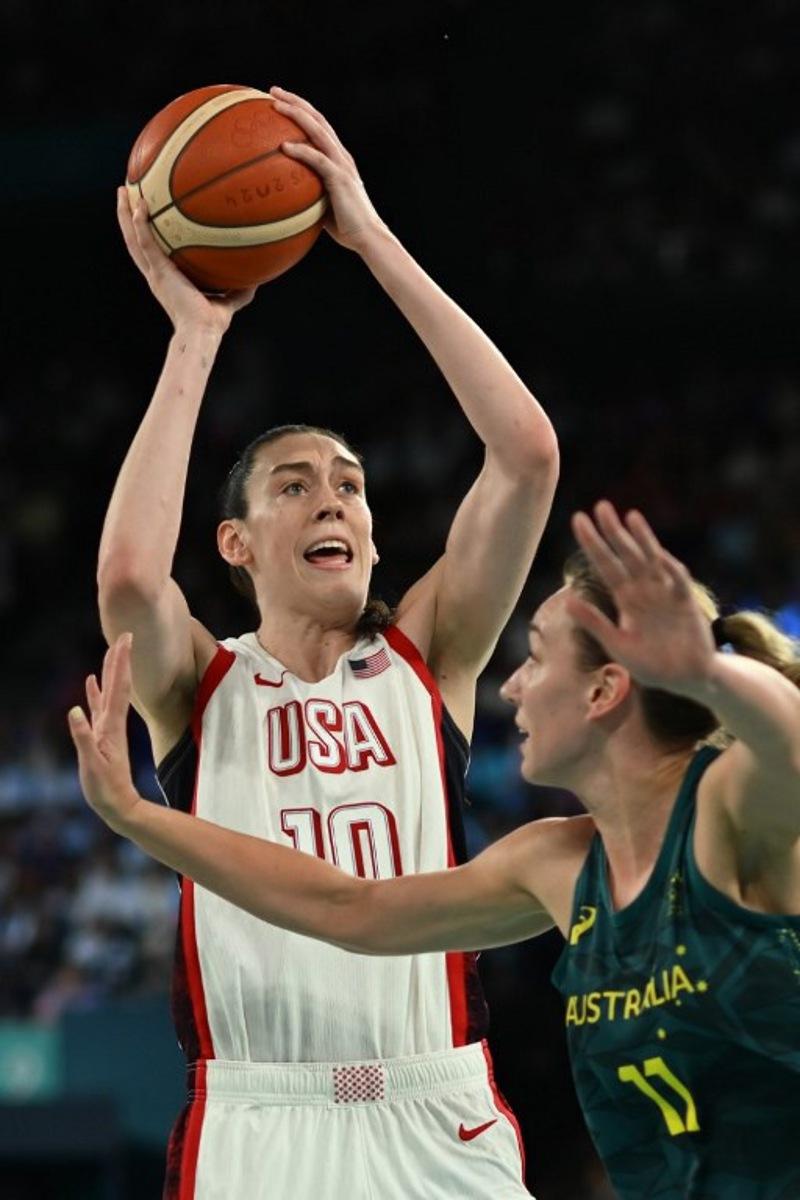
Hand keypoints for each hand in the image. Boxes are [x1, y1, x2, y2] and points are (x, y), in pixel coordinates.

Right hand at [68, 633, 142, 834]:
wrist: (119, 805)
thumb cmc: (105, 788)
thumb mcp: (91, 764)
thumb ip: (83, 738)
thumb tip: (74, 710)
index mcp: (111, 725)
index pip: (118, 687)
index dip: (120, 663)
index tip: (125, 640)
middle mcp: (112, 722)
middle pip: (117, 684)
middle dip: (119, 659)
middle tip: (123, 635)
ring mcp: (108, 727)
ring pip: (109, 692)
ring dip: (109, 671)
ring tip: (109, 651)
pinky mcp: (102, 735)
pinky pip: (98, 706)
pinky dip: (95, 692)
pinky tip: (91, 682)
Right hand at [117, 188, 255, 334]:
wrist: (202, 332)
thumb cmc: (212, 323)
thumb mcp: (229, 301)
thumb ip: (239, 290)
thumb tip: (258, 279)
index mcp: (166, 279)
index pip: (151, 252)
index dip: (145, 234)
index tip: (145, 216)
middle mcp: (156, 274)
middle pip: (135, 240)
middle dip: (128, 216)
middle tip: (126, 193)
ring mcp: (155, 272)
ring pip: (132, 238)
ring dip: (124, 214)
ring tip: (122, 190)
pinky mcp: (159, 271)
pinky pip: (145, 242)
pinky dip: (140, 224)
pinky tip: (140, 205)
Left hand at [270, 86, 386, 252]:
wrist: (367, 237)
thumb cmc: (345, 227)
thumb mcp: (322, 205)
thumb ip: (307, 193)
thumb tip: (282, 195)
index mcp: (338, 158)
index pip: (319, 126)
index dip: (301, 110)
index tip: (280, 100)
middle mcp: (341, 155)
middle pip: (317, 118)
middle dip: (295, 101)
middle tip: (273, 91)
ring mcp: (342, 165)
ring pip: (318, 130)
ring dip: (296, 114)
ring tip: (275, 104)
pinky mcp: (340, 179)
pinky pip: (317, 160)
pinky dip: (301, 150)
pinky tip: (284, 146)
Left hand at [566, 501, 716, 691]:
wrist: (686, 679)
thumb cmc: (652, 664)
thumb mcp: (617, 645)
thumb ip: (595, 623)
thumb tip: (568, 601)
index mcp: (626, 599)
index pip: (605, 565)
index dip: (593, 544)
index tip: (578, 521)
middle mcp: (644, 590)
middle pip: (626, 555)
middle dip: (613, 531)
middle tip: (600, 506)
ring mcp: (666, 594)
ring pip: (651, 559)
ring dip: (642, 538)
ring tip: (629, 516)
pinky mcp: (686, 603)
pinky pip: (678, 581)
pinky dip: (670, 569)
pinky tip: (658, 555)